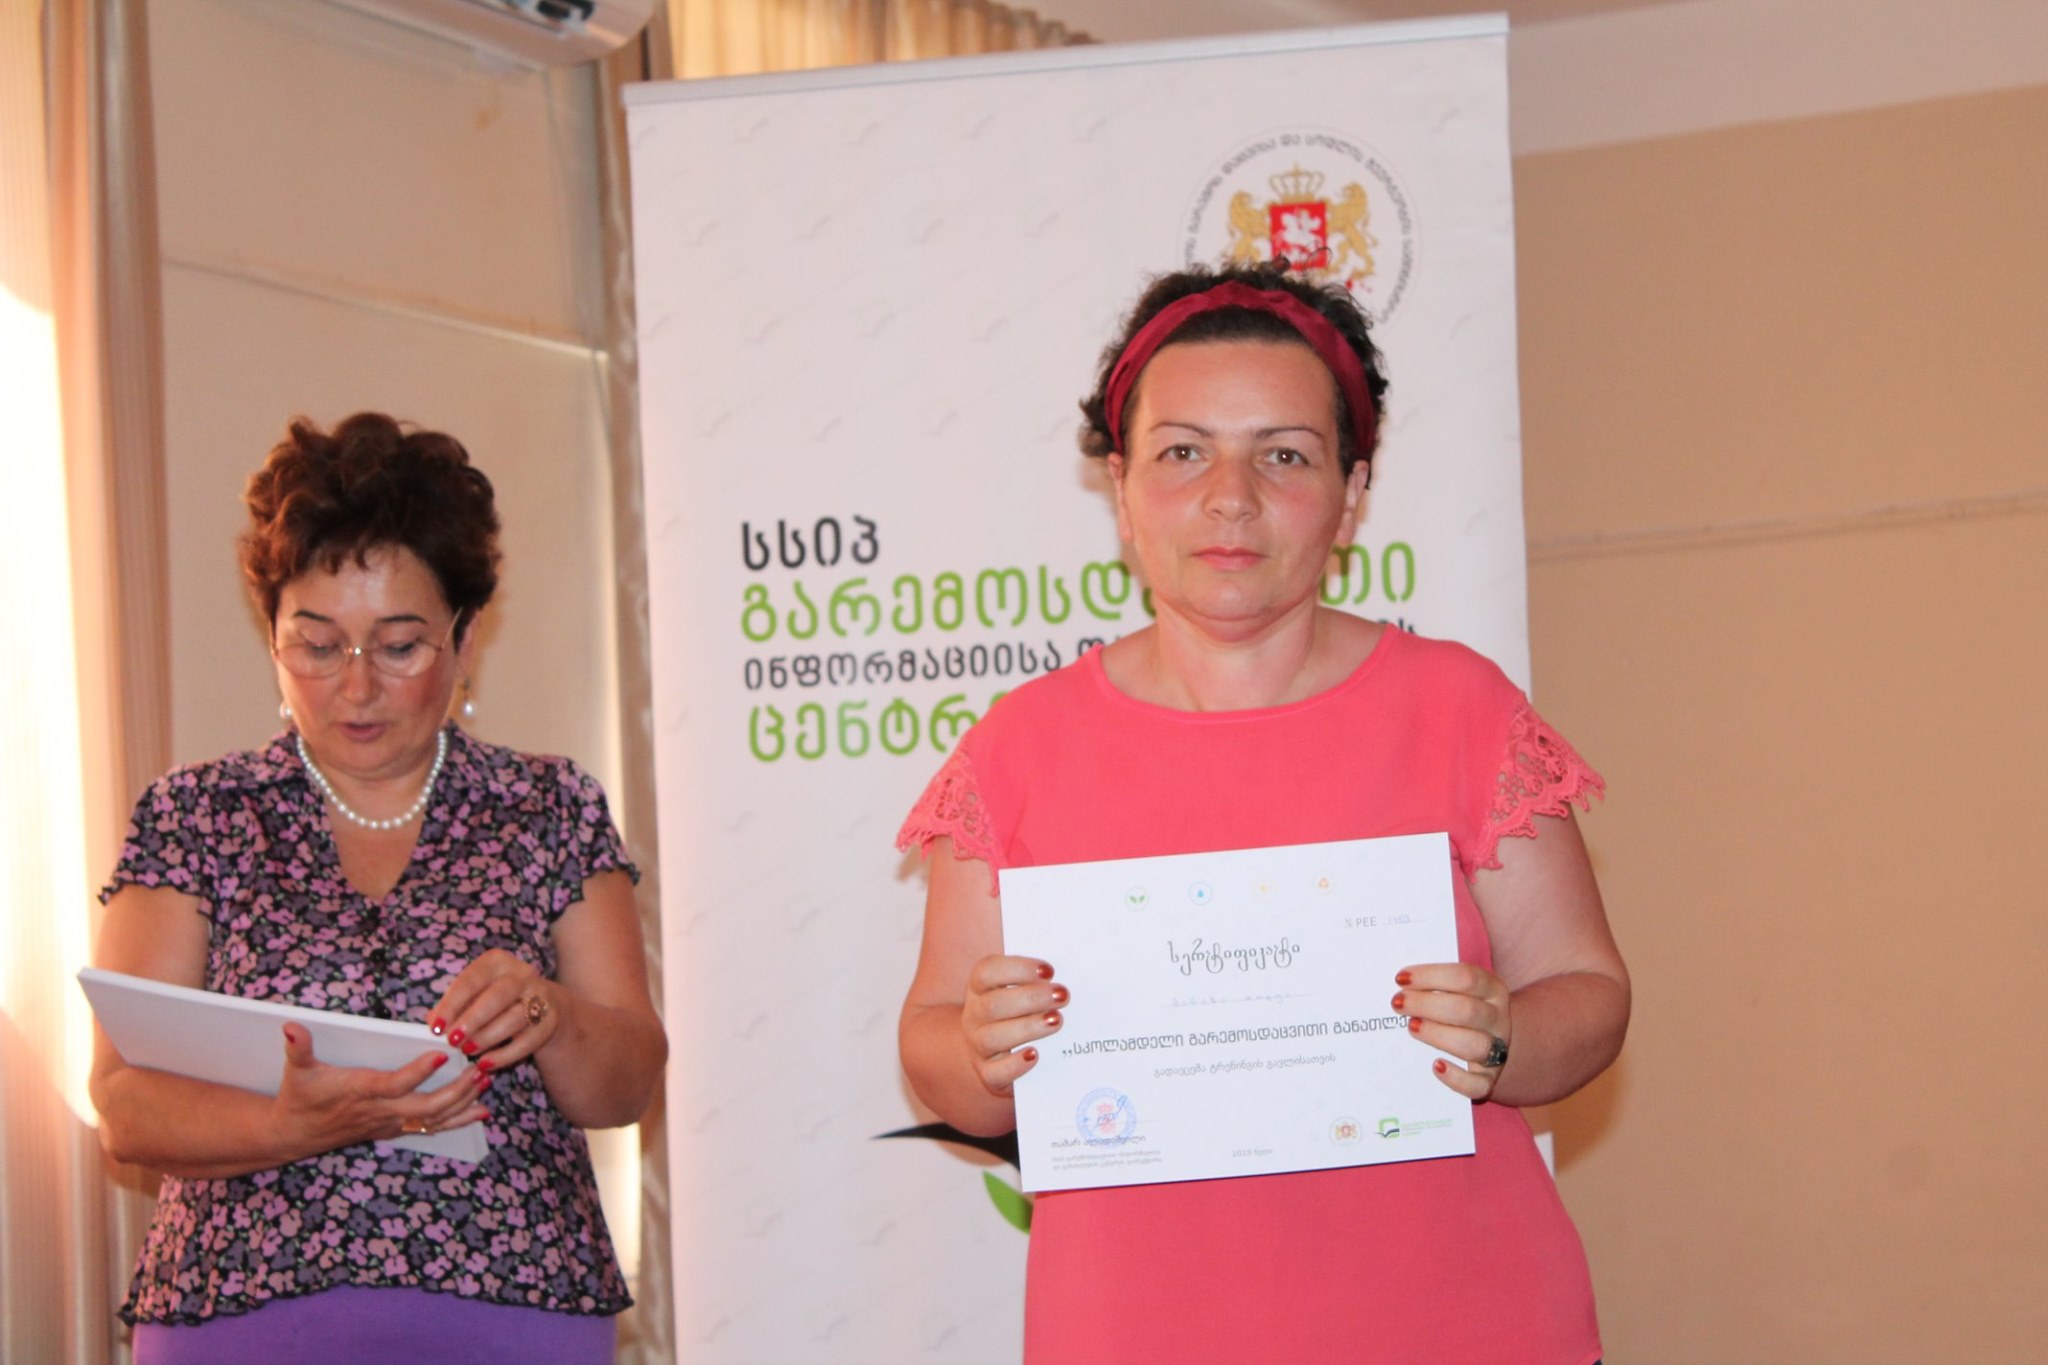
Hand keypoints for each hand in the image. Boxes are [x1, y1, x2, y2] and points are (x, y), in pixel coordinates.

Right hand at [276, 1023, 487, 1151]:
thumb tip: (292, 1027)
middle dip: (456, 1090)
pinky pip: (430, 1127)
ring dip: (463, 1103)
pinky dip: (457, 1120)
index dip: (419, 1072)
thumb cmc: (299, 1098)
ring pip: (433, 1119)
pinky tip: (480, 1111)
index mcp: (362, 1091)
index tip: (442, 1055)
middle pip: (426, 1106)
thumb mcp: (297, 1071)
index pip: (396, 1083)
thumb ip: (299, 1048)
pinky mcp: (392, 1129)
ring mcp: (389, 1123)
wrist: (293, 1134)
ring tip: (487, 1083)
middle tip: (480, 1070)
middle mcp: (380, 1110)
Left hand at [430, 950, 559, 1076]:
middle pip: (497, 996)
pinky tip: (486, 1063)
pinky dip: (505, 1055)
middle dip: (472, 1020)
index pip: (471, 980)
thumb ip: (453, 1007)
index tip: (436, 1028)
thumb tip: (434, 1021)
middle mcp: (521, 974)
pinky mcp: (550, 1020)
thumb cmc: (495, 1001)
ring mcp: (540, 996)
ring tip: (467, 1051)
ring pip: (515, 1018)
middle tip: (452, 1041)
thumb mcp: (473, 996)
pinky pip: (528, 1040)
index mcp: (496, 962)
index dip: (452, 1005)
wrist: (543, 1005)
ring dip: (487, 1037)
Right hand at [960, 955, 1067, 1096]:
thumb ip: (1038, 983)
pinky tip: (1035, 1054)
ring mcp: (978, 1046)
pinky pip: (995, 1072)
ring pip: (993, 1037)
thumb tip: (1069, 978)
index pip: (987, 971)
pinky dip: (1015, 1064)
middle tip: (1062, 995)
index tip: (1049, 971)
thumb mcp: (1018, 994)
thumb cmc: (1015, 1015)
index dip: (1017, 968)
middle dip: (1031, 998)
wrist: (995, 1056)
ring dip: (1028, 1027)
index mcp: (979, 989)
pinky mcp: (987, 1074)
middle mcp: (974, 1016)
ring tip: (1057, 1021)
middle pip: (993, 1005)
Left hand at [1393, 962, 1512, 1101]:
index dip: (1431, 976)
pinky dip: (1456, 1078)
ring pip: (1474, 1045)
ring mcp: (1497, 1050)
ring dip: (1438, 1035)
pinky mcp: (1488, 1079)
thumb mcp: (1456, 989)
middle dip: (1426, 1005)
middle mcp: (1497, 1019)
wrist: (1487, 1040)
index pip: (1465, 977)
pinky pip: (1477, 1084)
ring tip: (1411, 1027)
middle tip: (1397, 1003)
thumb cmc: (1459, 1008)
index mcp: (1492, 989)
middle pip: (1466, 1010)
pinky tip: (1435, 1066)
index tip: (1401, 978)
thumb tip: (1399, 980)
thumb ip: (1432, 983)